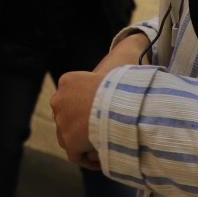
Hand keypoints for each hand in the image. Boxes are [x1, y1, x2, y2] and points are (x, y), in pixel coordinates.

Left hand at [52, 30, 150, 169]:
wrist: (118, 102)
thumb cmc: (124, 85)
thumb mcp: (118, 65)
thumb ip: (122, 56)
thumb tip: (139, 38)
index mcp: (68, 80)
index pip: (71, 100)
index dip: (87, 112)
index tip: (104, 120)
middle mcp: (58, 100)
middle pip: (68, 119)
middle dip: (84, 129)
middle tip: (104, 135)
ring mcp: (61, 121)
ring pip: (70, 138)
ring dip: (85, 144)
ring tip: (104, 148)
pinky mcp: (68, 140)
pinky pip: (75, 154)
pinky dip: (87, 158)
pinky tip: (100, 159)